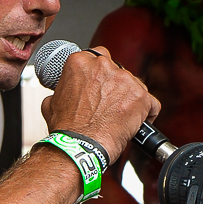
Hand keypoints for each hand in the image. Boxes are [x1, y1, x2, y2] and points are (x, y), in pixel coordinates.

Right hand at [41, 45, 158, 162]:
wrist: (79, 147)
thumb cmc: (66, 129)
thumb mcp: (51, 103)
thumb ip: (63, 89)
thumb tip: (66, 92)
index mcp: (79, 63)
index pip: (96, 56)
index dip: (97, 74)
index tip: (96, 84)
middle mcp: (103, 66)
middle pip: (117, 69)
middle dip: (114, 84)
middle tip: (106, 102)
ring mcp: (125, 80)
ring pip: (134, 85)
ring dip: (128, 98)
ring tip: (117, 117)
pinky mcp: (142, 96)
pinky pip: (150, 103)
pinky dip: (145, 113)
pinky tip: (133, 123)